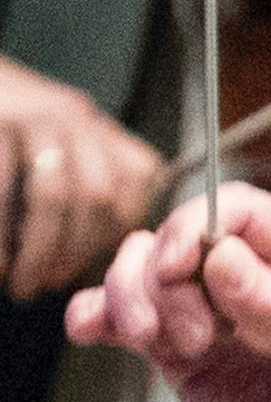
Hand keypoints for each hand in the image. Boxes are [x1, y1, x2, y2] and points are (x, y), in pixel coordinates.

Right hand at [0, 57, 163, 298]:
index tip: (72, 272)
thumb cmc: (5, 141)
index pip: (127, 197)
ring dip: (38, 250)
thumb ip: (76, 202)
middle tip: (41, 286)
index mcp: (101, 135)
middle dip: (71, 253)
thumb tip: (67, 269)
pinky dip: (1, 232)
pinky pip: (3, 186)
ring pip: (55, 196)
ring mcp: (38, 116)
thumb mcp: (52, 159)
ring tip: (19, 281)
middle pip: (97, 198)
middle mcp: (77, 120)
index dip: (101, 242)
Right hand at [68, 184, 270, 401]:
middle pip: (175, 236)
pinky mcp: (182, 354)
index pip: (233, 208)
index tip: (179, 266)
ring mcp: (212, 311)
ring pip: (142, 271)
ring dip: (129, 295)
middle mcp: (253, 272)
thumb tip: (218, 256)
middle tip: (193, 336)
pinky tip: (89, 330)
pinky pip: (127, 320)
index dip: (193, 226)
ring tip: (155, 340)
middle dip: (161, 275)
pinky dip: (99, 317)